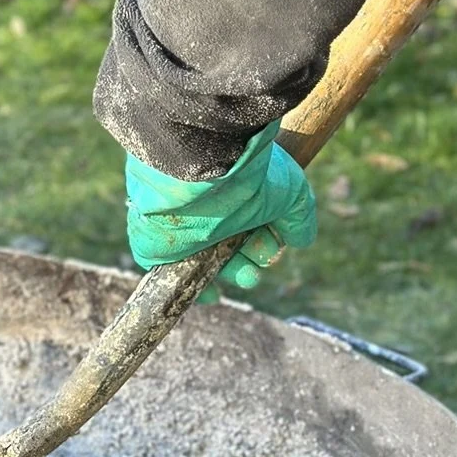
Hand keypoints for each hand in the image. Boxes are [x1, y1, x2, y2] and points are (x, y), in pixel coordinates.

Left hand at [124, 119, 316, 290]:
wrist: (198, 162)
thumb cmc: (246, 171)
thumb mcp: (289, 190)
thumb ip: (298, 216)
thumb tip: (302, 239)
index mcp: (236, 195)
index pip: (250, 229)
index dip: (265, 246)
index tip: (273, 249)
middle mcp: (209, 210)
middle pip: (230, 249)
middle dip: (250, 263)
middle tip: (259, 263)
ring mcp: (183, 226)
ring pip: (206, 262)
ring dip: (230, 273)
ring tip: (246, 274)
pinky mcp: (154, 242)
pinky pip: (170, 272)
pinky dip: (192, 285)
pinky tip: (211, 294)